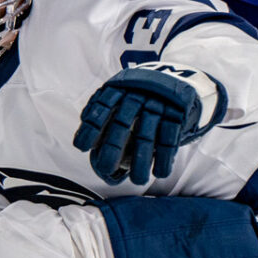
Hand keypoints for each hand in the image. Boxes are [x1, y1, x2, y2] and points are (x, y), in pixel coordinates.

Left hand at [74, 62, 225, 183]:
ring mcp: (157, 104)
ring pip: (147, 135)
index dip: (91, 127)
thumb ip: (100, 110)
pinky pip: (170, 136)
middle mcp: (137, 95)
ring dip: (142, 160)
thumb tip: (81, 139)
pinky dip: (165, 156)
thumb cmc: (136, 94)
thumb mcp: (119, 91)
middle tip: (106, 169)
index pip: (102, 107)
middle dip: (114, 147)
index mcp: (119, 89)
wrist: (173, 77)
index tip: (81, 147)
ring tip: (138, 181)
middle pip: (123, 124)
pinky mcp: (176, 112)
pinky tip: (160, 173)